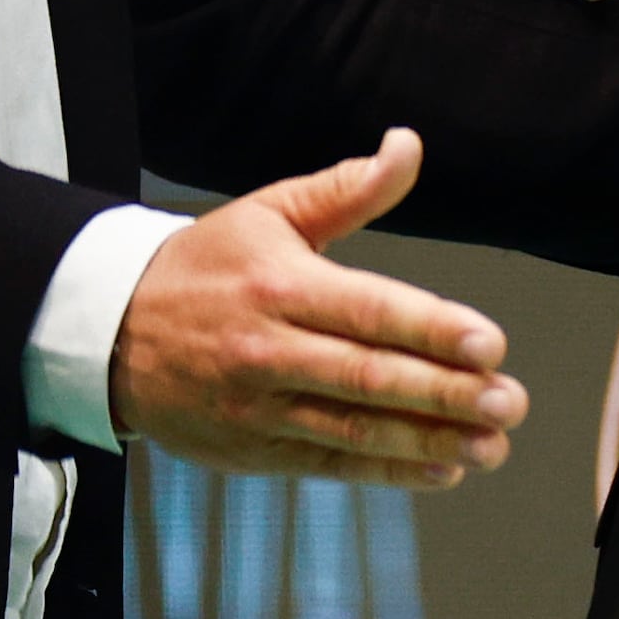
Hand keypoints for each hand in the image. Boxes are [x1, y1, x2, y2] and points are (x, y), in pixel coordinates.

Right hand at [109, 131, 527, 487]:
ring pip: (354, 431)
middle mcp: (268, 351)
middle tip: (510, 402)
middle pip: (368, 377)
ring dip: (430, 442)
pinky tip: (442, 469)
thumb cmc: (204, 267)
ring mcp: (258, 408)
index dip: (432, 330)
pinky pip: (329, 465)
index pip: (368, 311)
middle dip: (446, 394)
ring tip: (493, 445)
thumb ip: (346, 189)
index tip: (491, 344)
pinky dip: (387, 472)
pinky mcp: (253, 451)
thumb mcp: (268, 213)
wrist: (108, 333)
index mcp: (280, 286)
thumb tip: (407, 146)